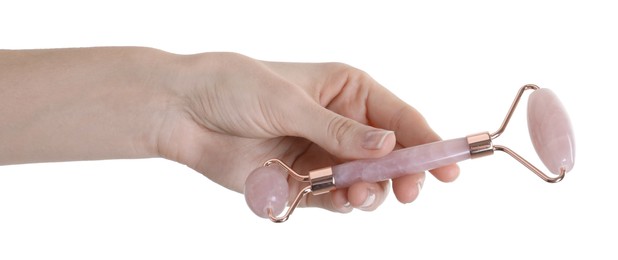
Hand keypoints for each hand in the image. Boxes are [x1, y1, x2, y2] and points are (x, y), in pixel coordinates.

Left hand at [158, 52, 459, 212]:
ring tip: (359, 194)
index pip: (400, 117)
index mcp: (347, 90)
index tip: (450, 167)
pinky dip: (342, 203)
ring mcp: (323, 153)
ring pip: (366, 181)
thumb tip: (389, 145)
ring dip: (370, 192)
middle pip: (391, 155)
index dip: (428, 141)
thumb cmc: (234, 87)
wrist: (182, 113)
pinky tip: (341, 200)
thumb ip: (339, 130)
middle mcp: (341, 123)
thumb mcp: (289, 102)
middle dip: (403, 174)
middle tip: (408, 192)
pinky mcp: (303, 180)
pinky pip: (335, 198)